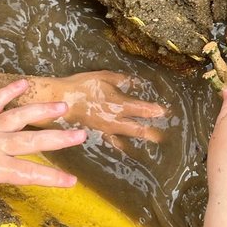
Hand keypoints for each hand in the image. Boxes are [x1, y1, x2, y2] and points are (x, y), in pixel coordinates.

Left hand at [0, 79, 81, 223]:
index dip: (52, 178)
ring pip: (19, 117)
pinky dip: (9, 91)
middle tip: (81, 135)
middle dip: (59, 139)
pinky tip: (24, 82)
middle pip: (32, 141)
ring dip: (42, 111)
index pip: (28, 173)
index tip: (72, 181)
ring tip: (63, 106)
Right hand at [28, 72, 167, 143]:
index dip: (154, 111)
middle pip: (136, 129)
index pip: (141, 109)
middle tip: (162, 138)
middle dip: (150, 133)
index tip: (165, 113)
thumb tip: (136, 81)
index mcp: (118, 103)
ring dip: (138, 141)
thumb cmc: (82, 85)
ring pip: (126, 137)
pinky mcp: (96, 133)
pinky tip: (125, 149)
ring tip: (149, 146)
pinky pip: (111, 141)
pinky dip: (120, 146)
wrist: (61, 100)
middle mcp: (114, 119)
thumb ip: (121, 80)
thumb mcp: (104, 76)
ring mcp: (105, 129)